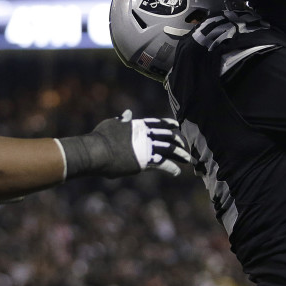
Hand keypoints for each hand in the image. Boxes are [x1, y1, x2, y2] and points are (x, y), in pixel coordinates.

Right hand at [56, 109, 189, 178]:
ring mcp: (147, 147)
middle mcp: (146, 134)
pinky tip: (177, 172)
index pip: (158, 123)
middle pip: (168, 136)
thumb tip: (127, 113)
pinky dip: (172, 168)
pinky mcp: (146, 161)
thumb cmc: (100, 138)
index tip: (176, 126)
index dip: (169, 124)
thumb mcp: (112, 124)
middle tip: (185, 147)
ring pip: (170, 150)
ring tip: (188, 160)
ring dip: (180, 155)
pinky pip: (164, 165)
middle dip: (178, 142)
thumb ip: (122, 120)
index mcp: (138, 124)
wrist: (97, 151)